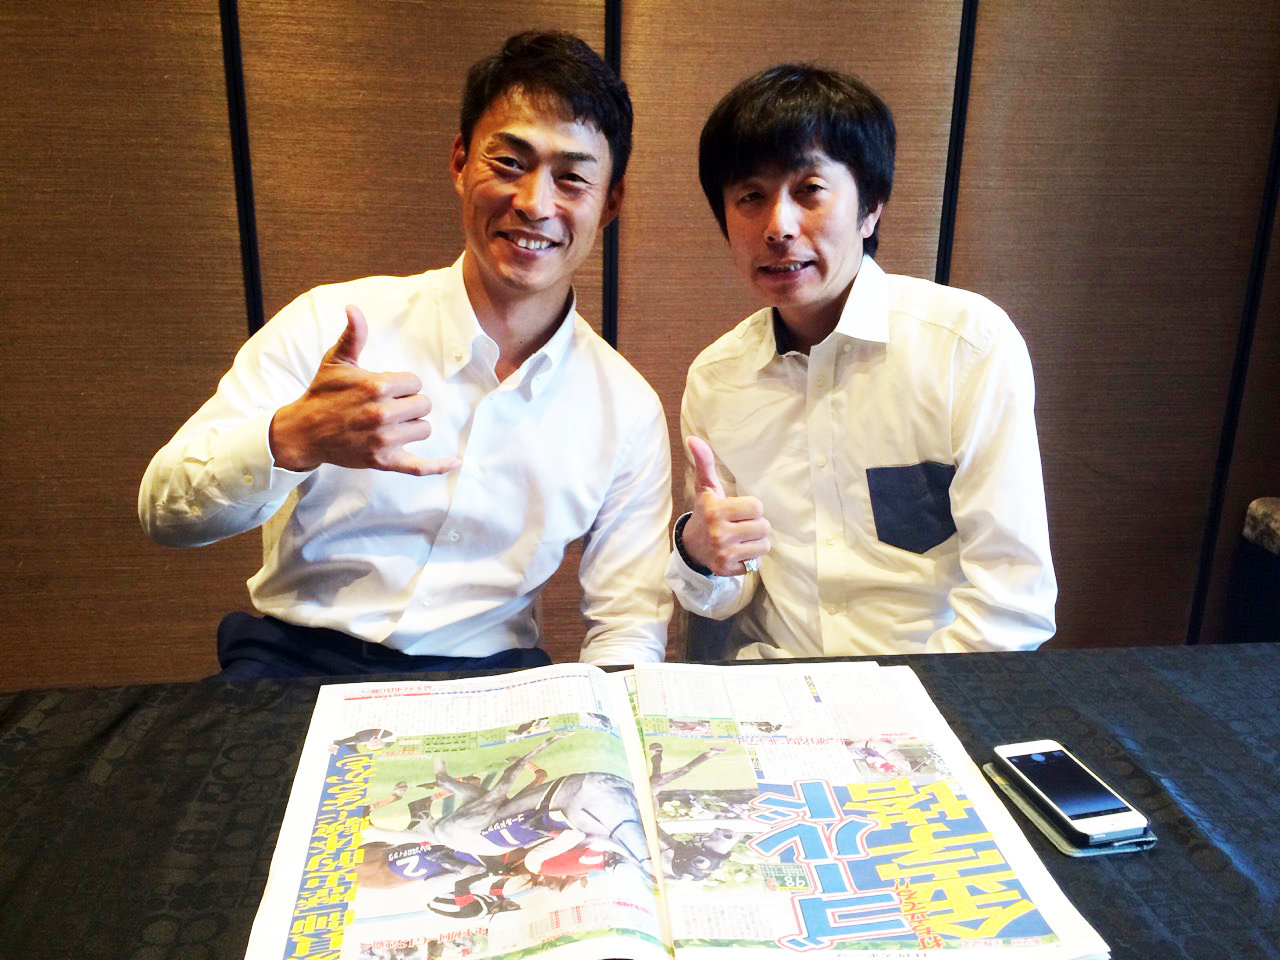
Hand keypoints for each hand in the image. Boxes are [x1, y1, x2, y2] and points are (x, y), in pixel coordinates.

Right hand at [269, 305, 462, 475]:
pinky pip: (419, 467)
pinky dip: (438, 465)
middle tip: (389, 406)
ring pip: (424, 429)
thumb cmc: (322, 394)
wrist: (304, 432)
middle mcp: (382, 414)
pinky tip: (455, 461)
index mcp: (376, 387)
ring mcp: (384, 440)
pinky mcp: (383, 461)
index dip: (404, 385)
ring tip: (392, 423)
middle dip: (410, 404)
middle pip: (423, 405)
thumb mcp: (336, 362)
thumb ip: (353, 336)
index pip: (416, 383)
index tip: (387, 389)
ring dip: (413, 426)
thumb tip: (353, 308)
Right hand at [681, 436, 769, 575]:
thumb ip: (704, 462)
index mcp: (716, 511)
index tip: (738, 510)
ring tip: (741, 538)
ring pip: (764, 545)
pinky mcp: (728, 570)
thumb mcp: (706, 487)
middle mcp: (719, 533)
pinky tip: (737, 552)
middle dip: (755, 525)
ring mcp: (724, 554)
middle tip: (740, 525)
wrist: (692, 546)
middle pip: (764, 527)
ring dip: (756, 542)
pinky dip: (750, 558)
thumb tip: (693, 438)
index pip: (757, 507)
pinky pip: (756, 562)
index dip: (751, 508)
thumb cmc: (706, 512)